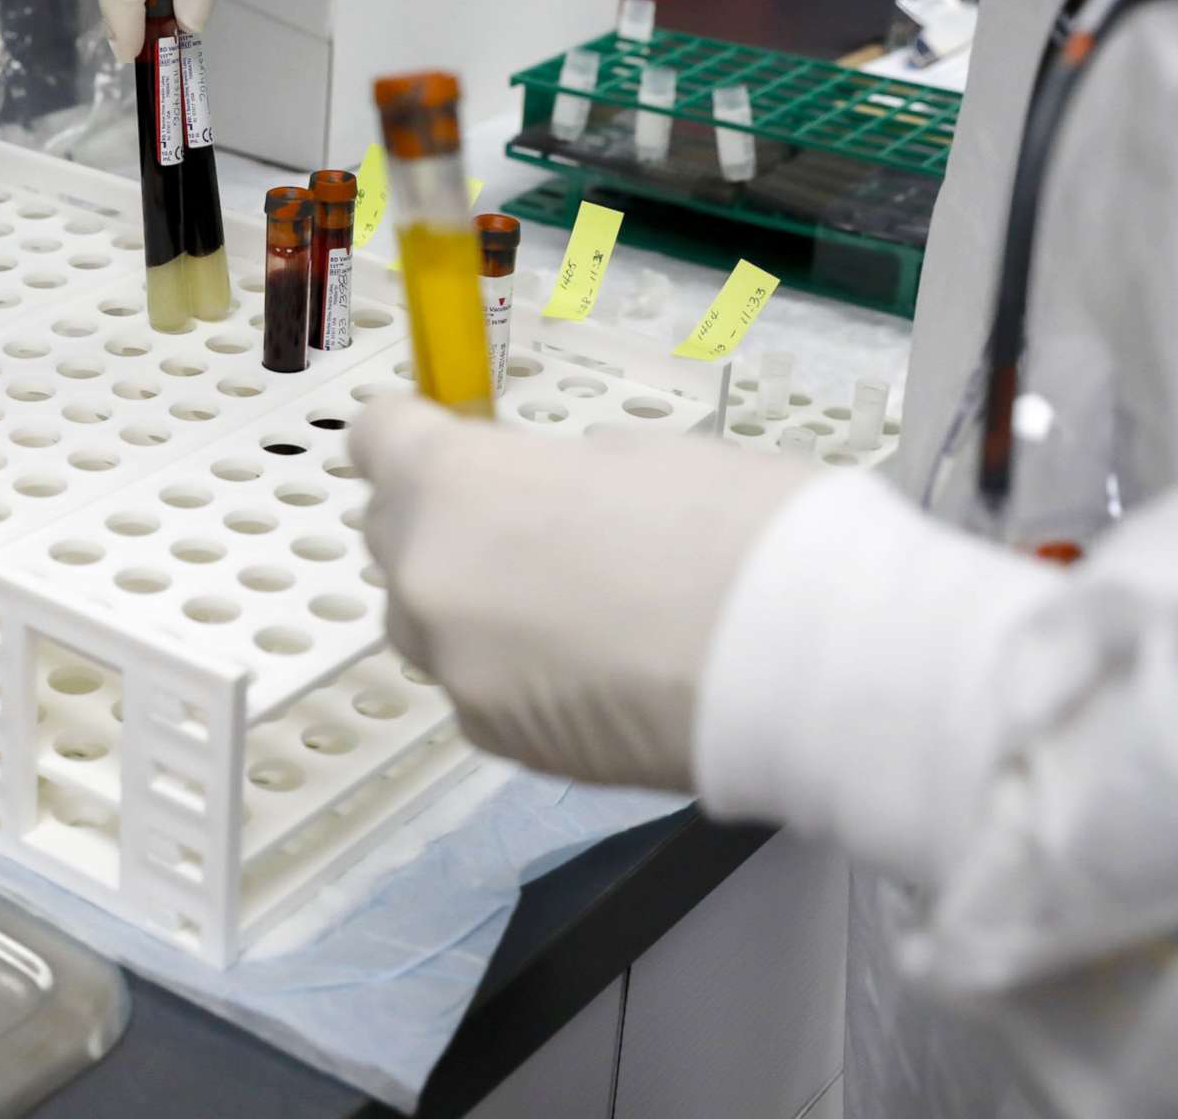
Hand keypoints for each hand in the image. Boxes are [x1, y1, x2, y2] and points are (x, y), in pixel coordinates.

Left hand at [349, 394, 819, 788]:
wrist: (800, 665)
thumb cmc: (732, 528)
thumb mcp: (634, 456)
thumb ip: (549, 476)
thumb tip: (536, 498)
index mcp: (451, 483)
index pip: (378, 439)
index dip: (415, 434)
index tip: (452, 438)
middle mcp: (426, 578)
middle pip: (396, 535)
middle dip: (446, 523)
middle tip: (531, 525)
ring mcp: (455, 670)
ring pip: (433, 621)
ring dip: (475, 605)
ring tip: (573, 606)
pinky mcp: (497, 742)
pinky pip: (479, 687)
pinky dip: (515, 673)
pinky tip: (595, 669)